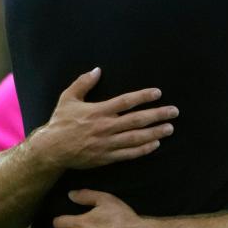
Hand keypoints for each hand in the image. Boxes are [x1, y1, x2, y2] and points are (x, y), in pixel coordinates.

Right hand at [29, 68, 177, 169]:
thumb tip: (98, 70)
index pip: (126, 102)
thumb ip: (83, 83)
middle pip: (137, 120)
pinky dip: (143, 150)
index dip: (143, 96)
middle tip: (174, 112)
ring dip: (155, 133)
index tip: (158, 93)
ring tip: (170, 128)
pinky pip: (129, 154)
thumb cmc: (60, 122)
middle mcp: (106, 127)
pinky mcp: (107, 157)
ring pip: (136, 138)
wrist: (52, 149)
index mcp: (98, 111)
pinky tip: (156, 144)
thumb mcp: (68, 98)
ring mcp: (107, 143)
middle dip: (158, 115)